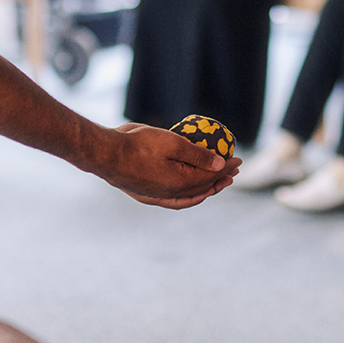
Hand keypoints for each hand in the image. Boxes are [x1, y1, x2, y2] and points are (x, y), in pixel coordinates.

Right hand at [93, 122, 238, 208]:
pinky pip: (174, 200)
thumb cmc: (138, 144)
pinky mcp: (147, 195)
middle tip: (234, 169)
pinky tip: (192, 192)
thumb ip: (197, 155)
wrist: (106, 154)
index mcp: (180, 183)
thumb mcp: (173, 142)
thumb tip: (220, 164)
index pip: (210, 176)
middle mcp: (170, 194)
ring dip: (206, 189)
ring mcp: (158, 197)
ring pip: (189, 197)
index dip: (226, 167)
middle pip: (203, 188)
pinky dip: (188, 197)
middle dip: (220, 178)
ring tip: (218, 181)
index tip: (237, 158)